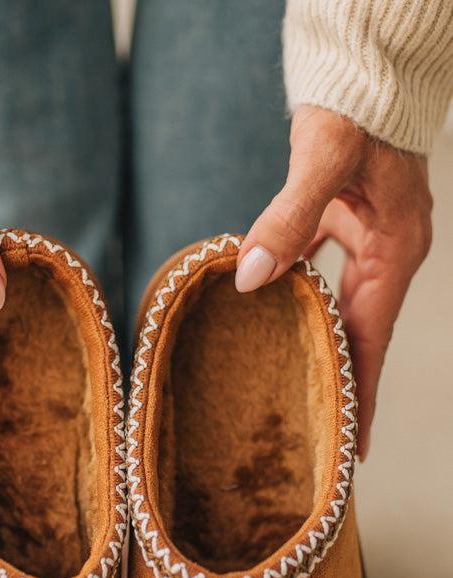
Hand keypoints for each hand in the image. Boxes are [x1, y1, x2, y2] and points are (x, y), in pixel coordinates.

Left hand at [235, 105, 432, 459]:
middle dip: (342, 385)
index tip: (353, 446)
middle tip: (320, 438)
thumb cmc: (353, 108)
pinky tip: (272, 314)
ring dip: (321, 347)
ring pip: (341, 308)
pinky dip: (301, 298)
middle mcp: (387, 252)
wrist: (365, 65)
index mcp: (394, 250)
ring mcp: (369, 239)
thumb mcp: (323, 159)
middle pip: (360, 335)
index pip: (374, 340)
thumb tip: (248, 277)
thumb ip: (287, 217)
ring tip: (299, 393)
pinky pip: (323, 274)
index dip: (362, 394)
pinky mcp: (345, 222)